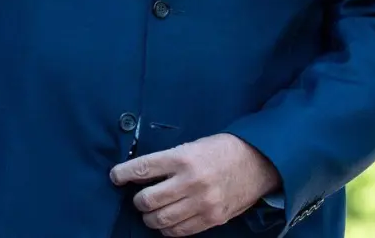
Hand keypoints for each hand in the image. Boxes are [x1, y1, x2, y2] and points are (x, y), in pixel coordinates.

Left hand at [109, 133, 281, 235]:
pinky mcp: (211, 218)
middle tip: (140, 196)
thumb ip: (169, 161)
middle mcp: (191, 181)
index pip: (143, 168)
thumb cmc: (223, 150)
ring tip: (152, 211)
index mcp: (184, 157)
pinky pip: (179, 232)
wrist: (259, 162)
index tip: (116, 177)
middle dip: (138, 200)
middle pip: (148, 200)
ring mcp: (202, 203)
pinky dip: (168, 229)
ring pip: (160, 220)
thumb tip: (141, 175)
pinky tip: (168, 221)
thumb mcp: (194, 145)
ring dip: (150, 217)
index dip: (123, 174)